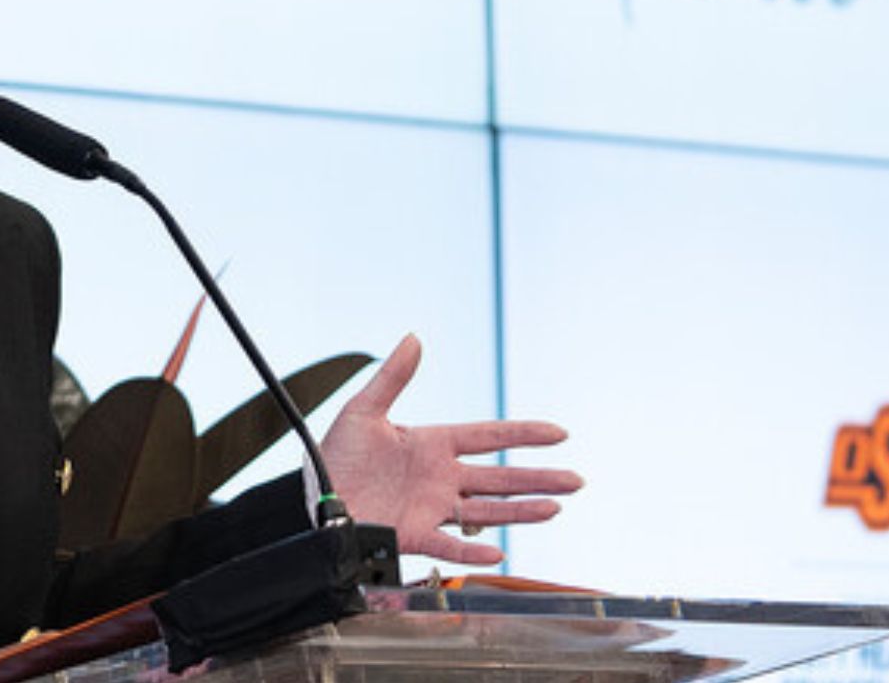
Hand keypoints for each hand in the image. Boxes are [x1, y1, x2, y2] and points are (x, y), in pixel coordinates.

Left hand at [319, 335, 583, 564]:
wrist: (311, 498)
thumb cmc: (334, 456)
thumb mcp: (363, 411)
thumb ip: (393, 377)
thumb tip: (414, 338)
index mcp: (433, 444)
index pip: (489, 437)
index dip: (524, 435)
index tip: (559, 433)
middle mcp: (441, 478)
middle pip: (501, 478)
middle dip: (539, 478)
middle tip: (576, 481)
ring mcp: (432, 508)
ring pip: (488, 511)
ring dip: (522, 511)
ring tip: (555, 508)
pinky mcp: (414, 536)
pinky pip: (450, 546)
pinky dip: (473, 551)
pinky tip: (500, 551)